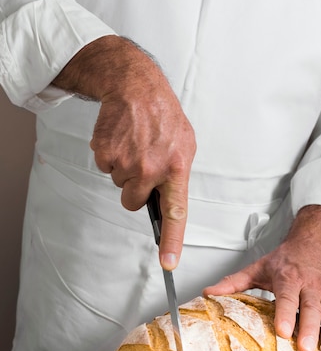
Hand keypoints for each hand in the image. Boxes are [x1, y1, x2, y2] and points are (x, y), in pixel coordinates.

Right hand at [53, 36, 195, 269]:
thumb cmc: (163, 116)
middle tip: (142, 164)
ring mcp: (126, 163)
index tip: (168, 263)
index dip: (172, 241)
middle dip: (135, 189)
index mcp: (176, 169)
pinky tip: (121, 139)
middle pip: (133, 202)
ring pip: (119, 185)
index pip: (175, 214)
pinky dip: (111, 157)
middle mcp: (151, 170)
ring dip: (124, 170)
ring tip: (134, 145)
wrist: (135, 87)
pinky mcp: (105, 154)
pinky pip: (105, 169)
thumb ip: (176, 175)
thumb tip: (167, 202)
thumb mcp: (184, 145)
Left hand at [204, 206, 320, 350]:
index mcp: (288, 277)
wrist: (314, 244)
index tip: (283, 332)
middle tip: (306, 350)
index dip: (286, 313)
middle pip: (311, 308)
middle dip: (310, 329)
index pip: (287, 296)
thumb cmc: (284, 260)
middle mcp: (310, 284)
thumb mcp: (257, 268)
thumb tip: (208, 293)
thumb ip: (234, 282)